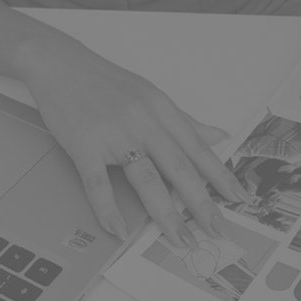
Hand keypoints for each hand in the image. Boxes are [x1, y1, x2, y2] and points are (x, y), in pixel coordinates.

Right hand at [13, 35, 251, 246]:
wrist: (60, 63)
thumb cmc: (106, 82)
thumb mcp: (151, 95)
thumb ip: (185, 121)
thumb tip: (218, 135)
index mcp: (162, 111)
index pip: (198, 149)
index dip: (220, 176)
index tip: (239, 199)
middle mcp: (143, 122)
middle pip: (178, 167)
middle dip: (201, 202)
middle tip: (217, 229)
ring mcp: (113, 134)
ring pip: (145, 178)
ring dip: (165, 212)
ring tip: (180, 238)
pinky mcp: (84, 145)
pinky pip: (97, 182)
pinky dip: (108, 209)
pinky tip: (118, 229)